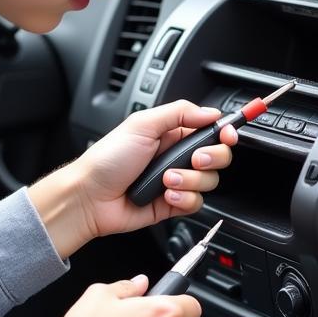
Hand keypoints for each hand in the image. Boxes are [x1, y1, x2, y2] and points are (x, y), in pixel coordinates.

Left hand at [29, 101, 236, 257]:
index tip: (227, 135)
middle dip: (211, 158)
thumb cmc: (108, 160)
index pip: (211, 130)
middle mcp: (178, 157)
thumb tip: (211, 112)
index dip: (224, 132)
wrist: (90, 198)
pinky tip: (167, 195)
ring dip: (190, 180)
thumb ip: (180, 112)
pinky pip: (197, 203)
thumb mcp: (142, 124)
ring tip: (165, 180)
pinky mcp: (175, 203)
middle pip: (218, 156)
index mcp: (173, 133)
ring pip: (209, 181)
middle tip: (194, 159)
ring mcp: (178, 181)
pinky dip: (184, 199)